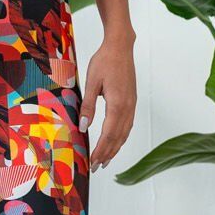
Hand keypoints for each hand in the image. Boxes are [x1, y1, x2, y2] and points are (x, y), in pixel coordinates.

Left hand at [78, 36, 136, 171]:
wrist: (120, 47)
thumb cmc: (104, 61)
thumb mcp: (92, 82)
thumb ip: (88, 106)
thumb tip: (83, 126)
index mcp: (117, 104)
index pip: (108, 134)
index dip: (101, 150)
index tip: (93, 161)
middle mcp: (128, 107)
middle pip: (118, 137)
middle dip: (107, 153)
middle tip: (97, 167)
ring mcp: (132, 105)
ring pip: (125, 133)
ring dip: (115, 148)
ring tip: (106, 160)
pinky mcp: (132, 101)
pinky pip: (128, 125)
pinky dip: (121, 137)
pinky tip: (116, 141)